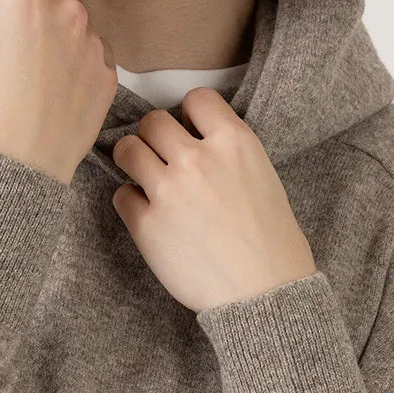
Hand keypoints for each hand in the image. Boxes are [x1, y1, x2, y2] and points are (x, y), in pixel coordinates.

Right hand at [0, 0, 117, 185]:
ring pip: (68, 15)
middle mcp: (66, 10)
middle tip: (2, 34)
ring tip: (27, 64)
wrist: (21, 168)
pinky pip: (88, 47)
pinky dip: (72, 54)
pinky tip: (51, 82)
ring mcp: (93, 41)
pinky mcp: (108, 71)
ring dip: (50, 25)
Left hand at [111, 86, 317, 313]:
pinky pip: (121, 196)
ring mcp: (169, 190)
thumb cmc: (272, 242)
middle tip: (162, 157)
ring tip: (147, 179)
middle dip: (155, 137)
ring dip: (134, 162)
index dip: (190, 114)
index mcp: (235, 143)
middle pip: (153, 121)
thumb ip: (227, 153)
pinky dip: (131, 204)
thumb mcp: (263, 177)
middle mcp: (198, 159)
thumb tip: (194, 141)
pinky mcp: (147, 224)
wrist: (265, 294)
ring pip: (127, 150)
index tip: (190, 130)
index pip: (197, 98)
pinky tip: (150, 217)